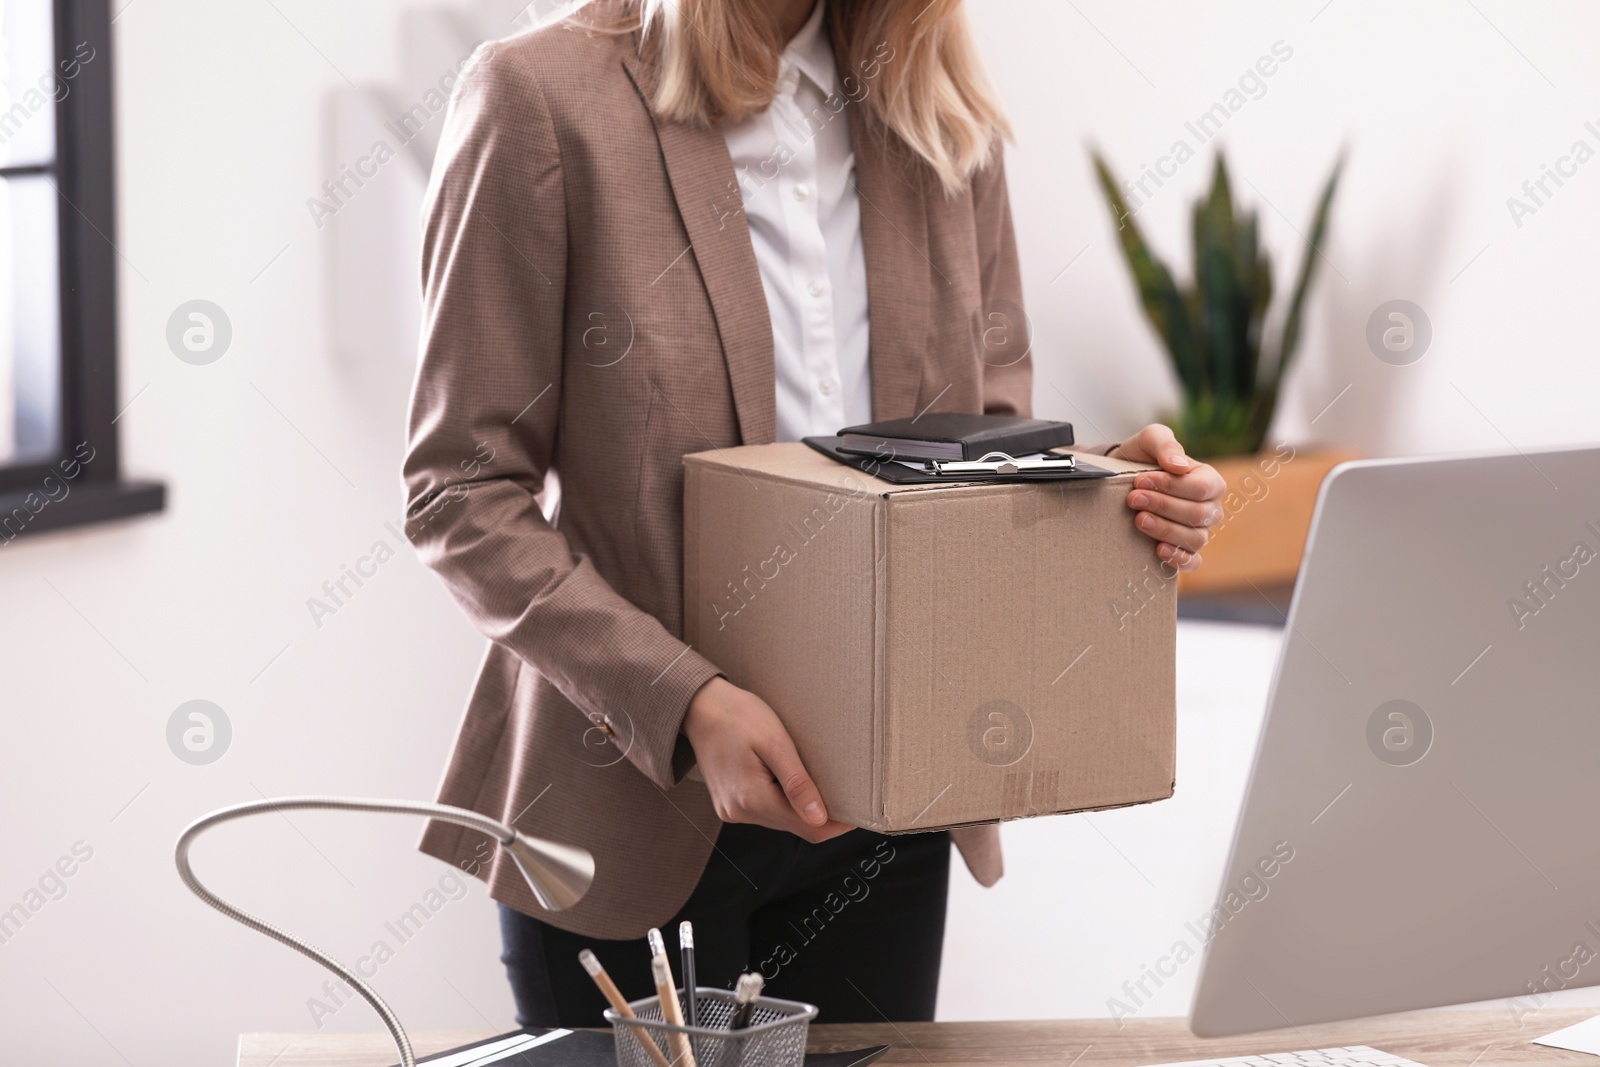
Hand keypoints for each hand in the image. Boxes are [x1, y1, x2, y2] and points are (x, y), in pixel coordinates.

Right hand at [682, 677, 854, 843]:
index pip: (808, 829)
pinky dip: (781, 800)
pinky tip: (783, 777)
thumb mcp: (775, 743)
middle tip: (841, 788)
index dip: (837, 825)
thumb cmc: (737, 716)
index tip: (858, 811)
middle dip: (820, 813)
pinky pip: (765, 811)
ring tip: (809, 776)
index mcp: (752, 800)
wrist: (698, 706)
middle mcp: (740, 813)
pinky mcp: (729, 804)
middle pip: (795, 826)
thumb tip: (820, 819)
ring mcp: (732, 811)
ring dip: (799, 806)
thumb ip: (797, 784)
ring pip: (780, 820)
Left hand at [1111, 424, 1225, 571]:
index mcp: (1210, 480)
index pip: (1201, 488)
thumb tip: (1178, 466)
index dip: (1171, 486)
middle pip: (1197, 514)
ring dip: (1165, 530)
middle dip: (1162, 506)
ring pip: (1194, 538)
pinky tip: (1158, 550)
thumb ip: (1165, 445)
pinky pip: (1192, 562)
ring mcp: (1200, 532)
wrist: (1123, 481)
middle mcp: (1211, 508)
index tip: (1140, 481)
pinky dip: (1178, 558)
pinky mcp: (1186, 552)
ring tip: (1138, 520)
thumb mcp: (1150, 440)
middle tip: (1133, 499)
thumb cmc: (1143, 458)